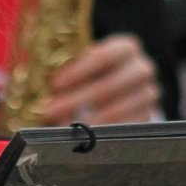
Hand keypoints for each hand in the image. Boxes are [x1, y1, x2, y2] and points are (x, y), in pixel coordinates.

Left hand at [39, 33, 159, 126]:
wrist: (126, 88)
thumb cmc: (97, 73)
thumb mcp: (86, 63)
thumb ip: (70, 68)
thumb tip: (37, 82)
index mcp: (126, 47)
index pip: (104, 56)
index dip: (78, 72)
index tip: (54, 85)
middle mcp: (143, 69)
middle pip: (108, 87)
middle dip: (75, 101)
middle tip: (48, 111)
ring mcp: (149, 95)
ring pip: (116, 111)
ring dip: (85, 122)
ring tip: (61, 127)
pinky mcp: (148, 118)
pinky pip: (123, 129)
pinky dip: (100, 135)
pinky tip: (81, 137)